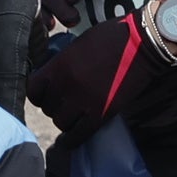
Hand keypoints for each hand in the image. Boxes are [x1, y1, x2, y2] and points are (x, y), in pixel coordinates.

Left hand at [26, 4, 171, 144]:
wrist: (143, 43)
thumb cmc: (113, 36)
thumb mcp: (79, 43)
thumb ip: (63, 61)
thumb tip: (54, 74)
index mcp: (59, 65)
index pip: (33, 89)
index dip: (38, 94)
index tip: (45, 94)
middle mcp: (66, 85)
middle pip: (48, 108)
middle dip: (54, 107)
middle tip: (64, 104)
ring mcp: (83, 101)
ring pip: (61, 123)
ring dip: (65, 121)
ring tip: (73, 117)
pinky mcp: (101, 114)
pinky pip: (78, 135)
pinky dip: (72, 140)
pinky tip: (70, 140)